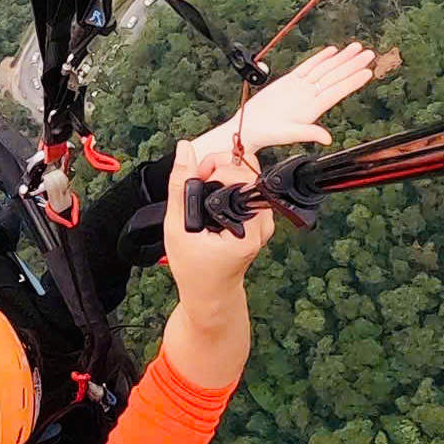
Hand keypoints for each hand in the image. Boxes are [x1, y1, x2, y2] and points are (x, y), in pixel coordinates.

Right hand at [162, 140, 273, 312]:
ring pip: (250, 179)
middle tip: (198, 177)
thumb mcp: (178, 228)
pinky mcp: (261, 221)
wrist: (209, 292)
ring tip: (203, 186)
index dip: (218, 166)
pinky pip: (250, 191)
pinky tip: (212, 195)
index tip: (197, 175)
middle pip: (250, 172)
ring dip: (225, 175)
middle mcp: (262, 223)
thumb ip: (180, 186)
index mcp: (247, 229)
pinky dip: (230, 186)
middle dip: (221, 166)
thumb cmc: (193, 268)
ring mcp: (265, 222)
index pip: (243, 176)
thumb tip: (183, 150)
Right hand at [191, 42, 376, 162]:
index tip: (366, 72)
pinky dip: (319, 58)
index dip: (351, 81)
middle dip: (352, 64)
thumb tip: (327, 139)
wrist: (248, 127)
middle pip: (334, 77)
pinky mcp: (289, 82)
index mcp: (311, 109)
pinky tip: (331, 51)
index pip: (336, 91)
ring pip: (324, 69)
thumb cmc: (266, 134)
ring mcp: (300, 88)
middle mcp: (309, 96)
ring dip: (341, 59)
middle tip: (369, 54)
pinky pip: (307, 67)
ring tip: (356, 48)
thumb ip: (308, 133)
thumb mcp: (287, 135)